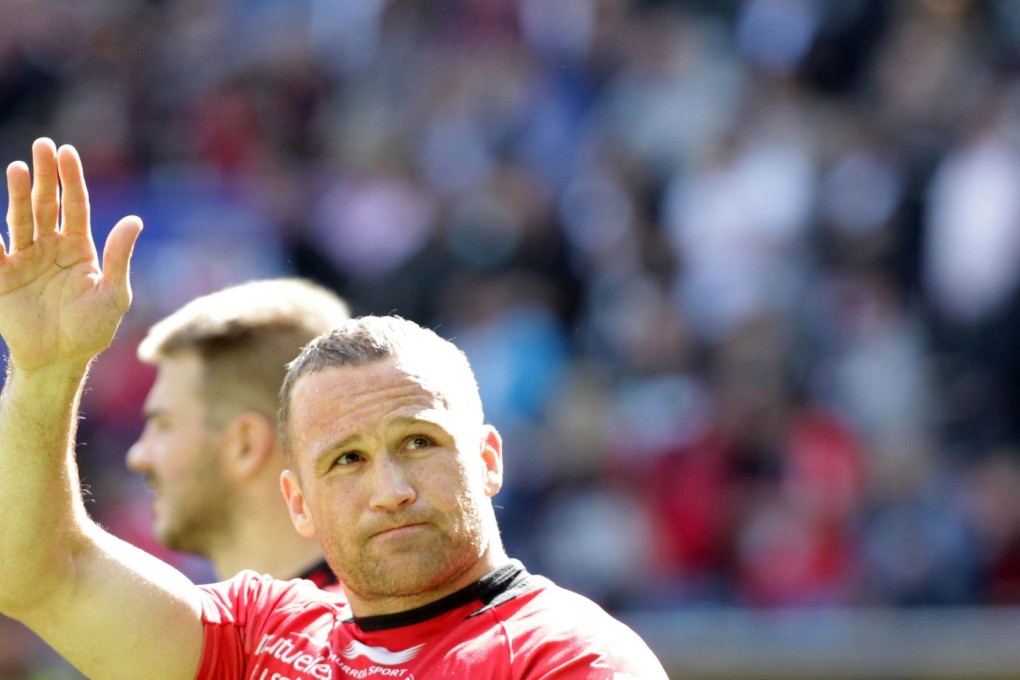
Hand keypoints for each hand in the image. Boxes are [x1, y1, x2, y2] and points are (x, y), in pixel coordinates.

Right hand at [0, 138, 141, 371]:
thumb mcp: (114, 294)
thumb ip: (120, 257)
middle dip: (44, 175)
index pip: (74, 205)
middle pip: (46, 203)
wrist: (60, 358)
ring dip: (16, 194)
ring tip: (16, 168)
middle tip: (42, 145)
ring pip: (20, 219)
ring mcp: (24, 259)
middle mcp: (50, 247)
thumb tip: (135, 220)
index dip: (71, 179)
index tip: (67, 152)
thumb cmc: (92, 328)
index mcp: (78, 247)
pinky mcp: (2, 276)